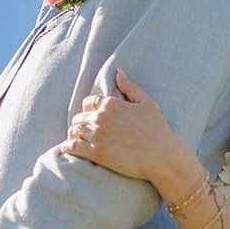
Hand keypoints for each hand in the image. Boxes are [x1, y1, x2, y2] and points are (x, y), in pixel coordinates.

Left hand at [60, 70, 193, 194]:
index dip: (88, 110)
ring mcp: (98, 135)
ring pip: (74, 131)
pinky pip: (73, 147)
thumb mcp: (147, 103)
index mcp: (112, 103)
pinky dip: (67, 147)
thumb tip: (118, 72)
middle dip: (80, 124)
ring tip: (75, 141)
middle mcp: (102, 117)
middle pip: (79, 118)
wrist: (162, 156)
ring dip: (74, 135)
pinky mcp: (96, 153)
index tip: (90, 118)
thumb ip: (130, 87)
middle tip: (82, 132)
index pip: (88, 102)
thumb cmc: (158, 130)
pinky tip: (66, 150)